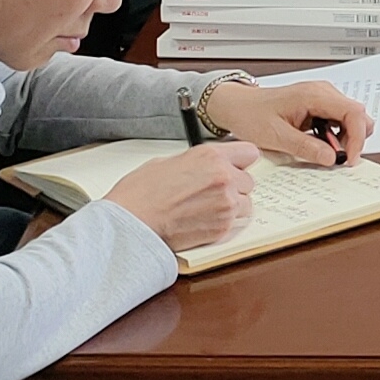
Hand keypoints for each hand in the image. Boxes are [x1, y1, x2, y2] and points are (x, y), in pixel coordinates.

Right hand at [105, 140, 258, 252]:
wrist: (130, 224)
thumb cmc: (139, 195)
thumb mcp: (167, 162)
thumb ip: (196, 162)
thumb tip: (206, 165)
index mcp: (211, 156)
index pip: (250, 153)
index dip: (240, 162)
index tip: (235, 167)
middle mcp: (224, 177)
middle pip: (248, 181)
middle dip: (233, 186)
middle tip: (211, 193)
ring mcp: (226, 203)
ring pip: (244, 203)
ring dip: (230, 206)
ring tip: (204, 209)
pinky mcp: (223, 227)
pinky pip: (234, 223)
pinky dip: (222, 223)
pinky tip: (200, 221)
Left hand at [200, 77, 375, 163]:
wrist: (236, 106)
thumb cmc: (251, 114)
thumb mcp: (276, 136)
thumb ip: (306, 147)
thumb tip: (331, 157)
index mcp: (314, 95)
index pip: (353, 113)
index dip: (357, 138)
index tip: (350, 158)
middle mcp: (323, 92)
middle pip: (357, 115)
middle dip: (354, 139)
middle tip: (339, 159)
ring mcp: (322, 97)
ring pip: (351, 118)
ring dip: (345, 138)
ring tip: (326, 152)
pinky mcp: (319, 105)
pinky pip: (339, 120)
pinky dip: (336, 136)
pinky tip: (321, 145)